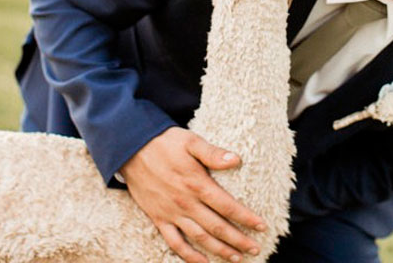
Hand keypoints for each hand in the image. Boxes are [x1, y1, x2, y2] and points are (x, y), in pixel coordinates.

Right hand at [121, 127, 266, 262]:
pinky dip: (189, 256)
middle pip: (217, 227)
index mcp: (197, 183)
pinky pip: (175, 242)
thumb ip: (213, 153)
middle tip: (255, 248)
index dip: (246, 218)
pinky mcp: (158, 218)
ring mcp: (171, 213)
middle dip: (238, 240)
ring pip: (199, 238)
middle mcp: (186, 202)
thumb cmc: (164, 142)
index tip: (262, 226)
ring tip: (236, 258)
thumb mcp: (191, 141)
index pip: (227, 206)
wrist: (131, 149)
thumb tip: (237, 159)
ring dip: (219, 250)